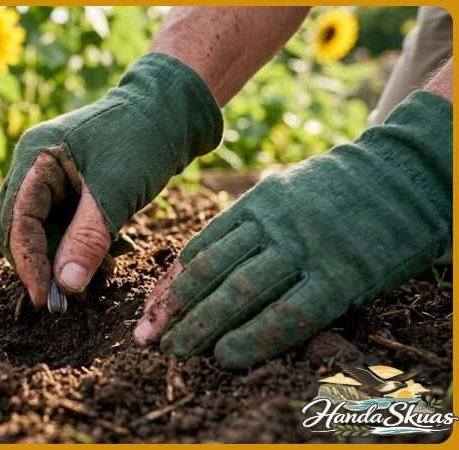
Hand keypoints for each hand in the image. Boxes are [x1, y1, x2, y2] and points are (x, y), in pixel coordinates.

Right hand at [0, 53, 223, 306]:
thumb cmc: (143, 140)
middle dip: (41, 263)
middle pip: (19, 228)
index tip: (43, 299)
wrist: (171, 111)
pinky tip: (107, 257)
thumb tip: (66, 286)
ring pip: (42, 231)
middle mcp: (35, 166)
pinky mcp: (70, 187)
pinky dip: (80, 246)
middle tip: (66, 296)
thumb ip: (87, 240)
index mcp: (36, 157)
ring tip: (95, 276)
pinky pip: (63, 226)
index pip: (18, 220)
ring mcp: (51, 177)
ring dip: (63, 257)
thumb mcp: (115, 193)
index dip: (28, 263)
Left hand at [134, 91, 451, 367]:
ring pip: (240, 292)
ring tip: (179, 350)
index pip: (200, 249)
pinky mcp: (339, 276)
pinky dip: (254, 337)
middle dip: (176, 309)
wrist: (404, 175)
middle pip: (211, 272)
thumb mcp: (284, 189)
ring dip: (204, 325)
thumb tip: (200, 258)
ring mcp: (305, 250)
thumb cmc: (337, 190)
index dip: (172, 285)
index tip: (152, 311)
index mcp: (256, 205)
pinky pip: (288, 313)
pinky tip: (228, 356)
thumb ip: (247, 221)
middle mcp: (273, 226)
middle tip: (152, 339)